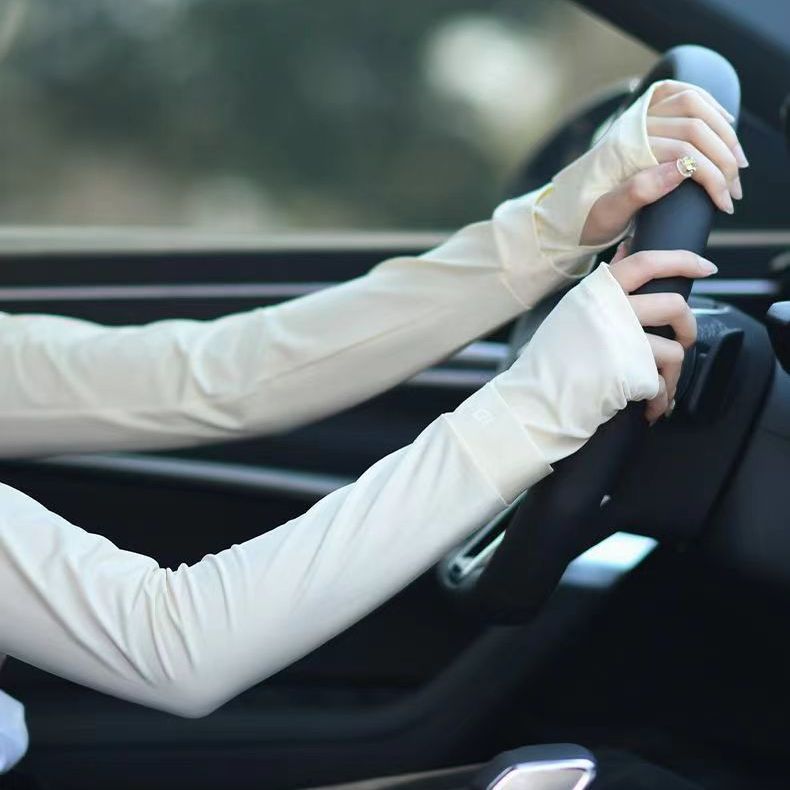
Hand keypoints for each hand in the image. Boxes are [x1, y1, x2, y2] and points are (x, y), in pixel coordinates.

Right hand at [492, 247, 715, 465]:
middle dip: (688, 327)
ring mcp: (621, 342)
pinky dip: (659, 399)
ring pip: (675, 349)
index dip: (681, 260)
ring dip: (672, 374)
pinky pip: (662, 383)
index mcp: (594, 293)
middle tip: (683, 339)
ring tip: (658, 387)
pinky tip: (648, 407)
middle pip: (674, 305)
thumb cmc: (549, 364)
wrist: (533, 403)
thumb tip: (628, 250)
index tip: (703, 266)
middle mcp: (610, 312)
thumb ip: (604, 285)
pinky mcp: (630, 373)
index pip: (645, 262)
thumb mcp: (572, 313)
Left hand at [582, 80, 746, 245]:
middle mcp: (633, 128)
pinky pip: (679, 93)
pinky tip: (723, 121)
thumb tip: (682, 168)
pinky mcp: (640, 115)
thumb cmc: (588, 216)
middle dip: (724, 158)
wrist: (567, 210)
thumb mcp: (609, 214)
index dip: (713, 178)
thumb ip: (640, 191)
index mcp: (626, 152)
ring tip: (737, 159)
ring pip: (693, 103)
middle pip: (695, 127)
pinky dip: (706, 102)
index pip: (686, 154)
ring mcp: (637, 117)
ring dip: (722, 129)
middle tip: (734, 188)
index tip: (724, 203)